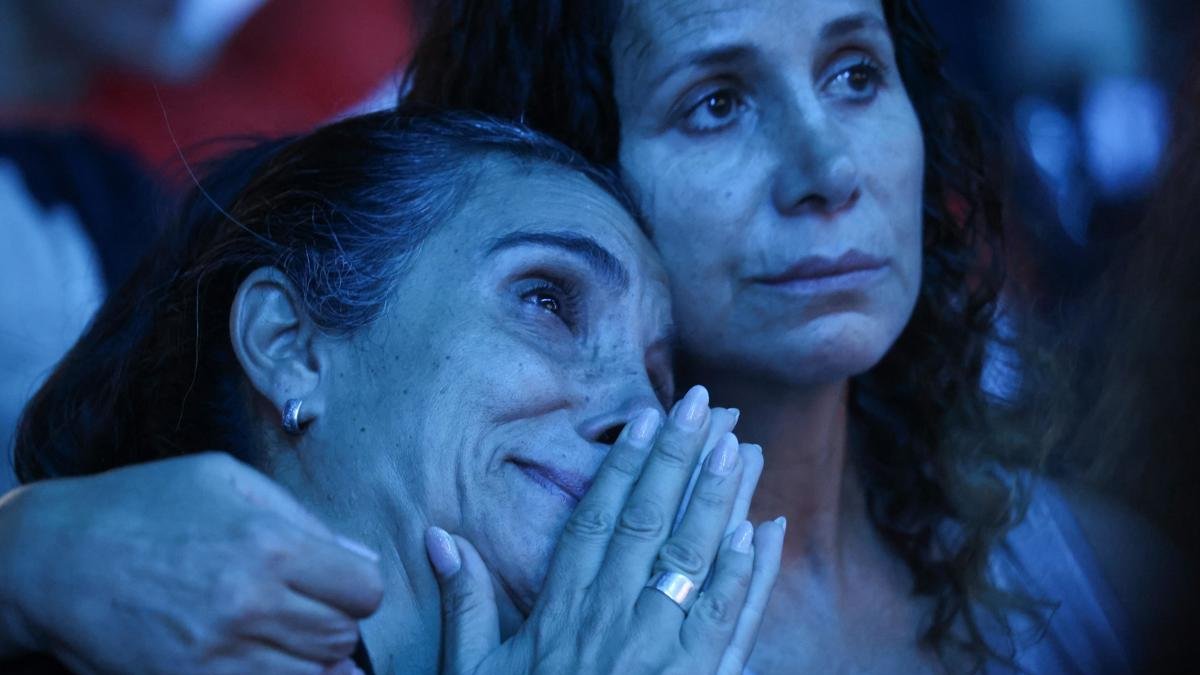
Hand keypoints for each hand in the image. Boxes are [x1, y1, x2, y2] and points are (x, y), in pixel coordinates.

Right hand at [0, 452, 383, 674]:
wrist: (53, 558)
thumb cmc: (142, 507)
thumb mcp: (228, 481)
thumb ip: (304, 519)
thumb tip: (360, 558)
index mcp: (269, 544)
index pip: (365, 590)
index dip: (355, 588)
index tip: (336, 584)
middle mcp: (250, 603)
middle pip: (342, 638)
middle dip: (333, 624)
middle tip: (303, 608)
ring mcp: (219, 655)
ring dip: (308, 660)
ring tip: (277, 633)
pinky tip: (260, 658)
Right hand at [425, 385, 784, 673]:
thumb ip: (463, 604)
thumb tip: (437, 535)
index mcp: (562, 612)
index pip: (598, 521)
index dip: (625, 467)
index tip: (647, 420)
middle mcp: (614, 621)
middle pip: (651, 525)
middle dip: (680, 460)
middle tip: (705, 405)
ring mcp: (660, 653)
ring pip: (696, 561)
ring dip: (721, 501)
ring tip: (741, 447)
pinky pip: (728, 623)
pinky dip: (749, 576)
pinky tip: (764, 532)